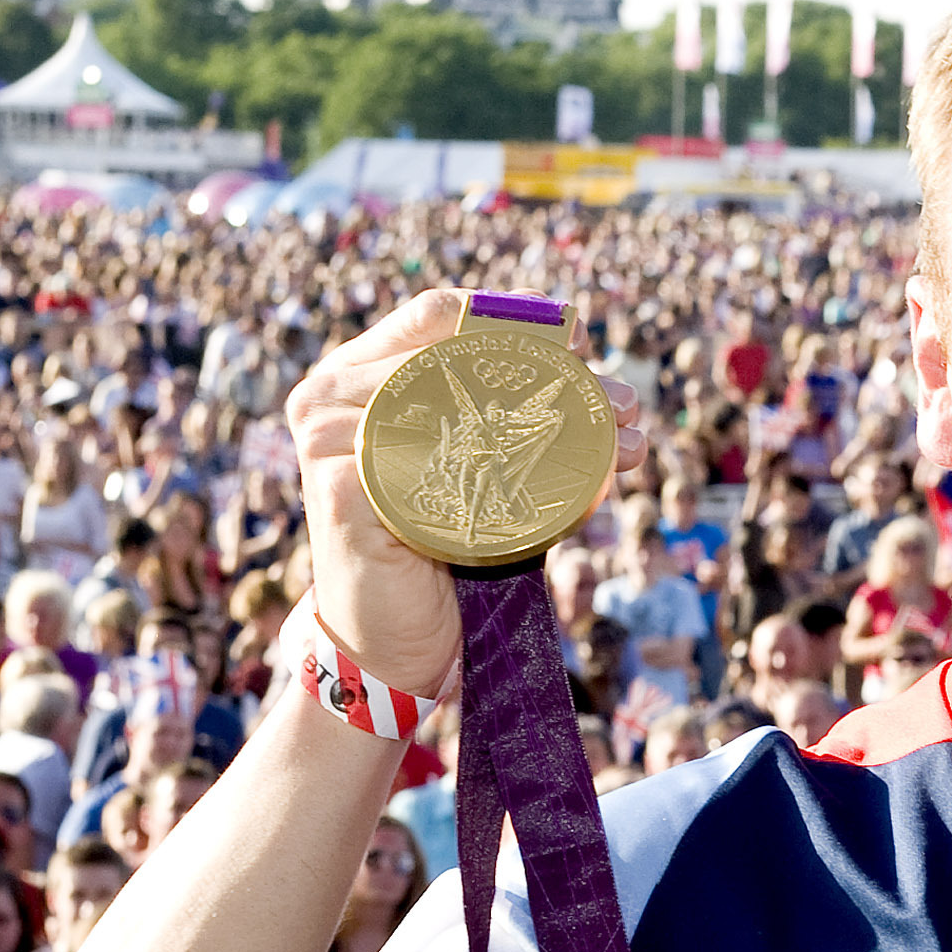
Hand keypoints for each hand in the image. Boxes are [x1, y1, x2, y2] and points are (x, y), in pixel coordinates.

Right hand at [283, 290, 644, 695]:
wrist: (394, 636)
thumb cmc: (440, 542)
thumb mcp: (483, 467)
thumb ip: (519, 423)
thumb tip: (618, 405)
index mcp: (360, 371)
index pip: (437, 314)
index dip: (511, 314)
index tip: (581, 336)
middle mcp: (331, 393)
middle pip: (454, 355)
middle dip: (553, 372)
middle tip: (623, 402)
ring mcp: (328, 438)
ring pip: (455, 405)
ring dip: (550, 421)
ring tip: (620, 444)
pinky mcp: (341, 489)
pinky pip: (432, 465)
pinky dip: (508, 471)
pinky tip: (565, 485)